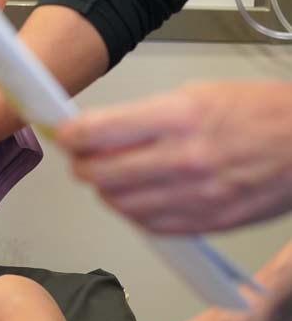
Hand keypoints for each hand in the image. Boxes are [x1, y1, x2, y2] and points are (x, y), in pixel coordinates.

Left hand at [56, 80, 291, 233]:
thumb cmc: (256, 112)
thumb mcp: (194, 94)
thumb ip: (141, 117)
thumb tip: (97, 131)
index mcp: (179, 118)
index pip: (97, 133)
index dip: (70, 136)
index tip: (65, 134)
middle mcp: (184, 159)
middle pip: (100, 175)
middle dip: (82, 166)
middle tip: (81, 158)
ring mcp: (197, 196)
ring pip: (121, 205)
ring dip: (107, 191)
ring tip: (111, 176)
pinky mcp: (209, 223)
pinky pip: (152, 226)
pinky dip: (135, 213)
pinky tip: (138, 196)